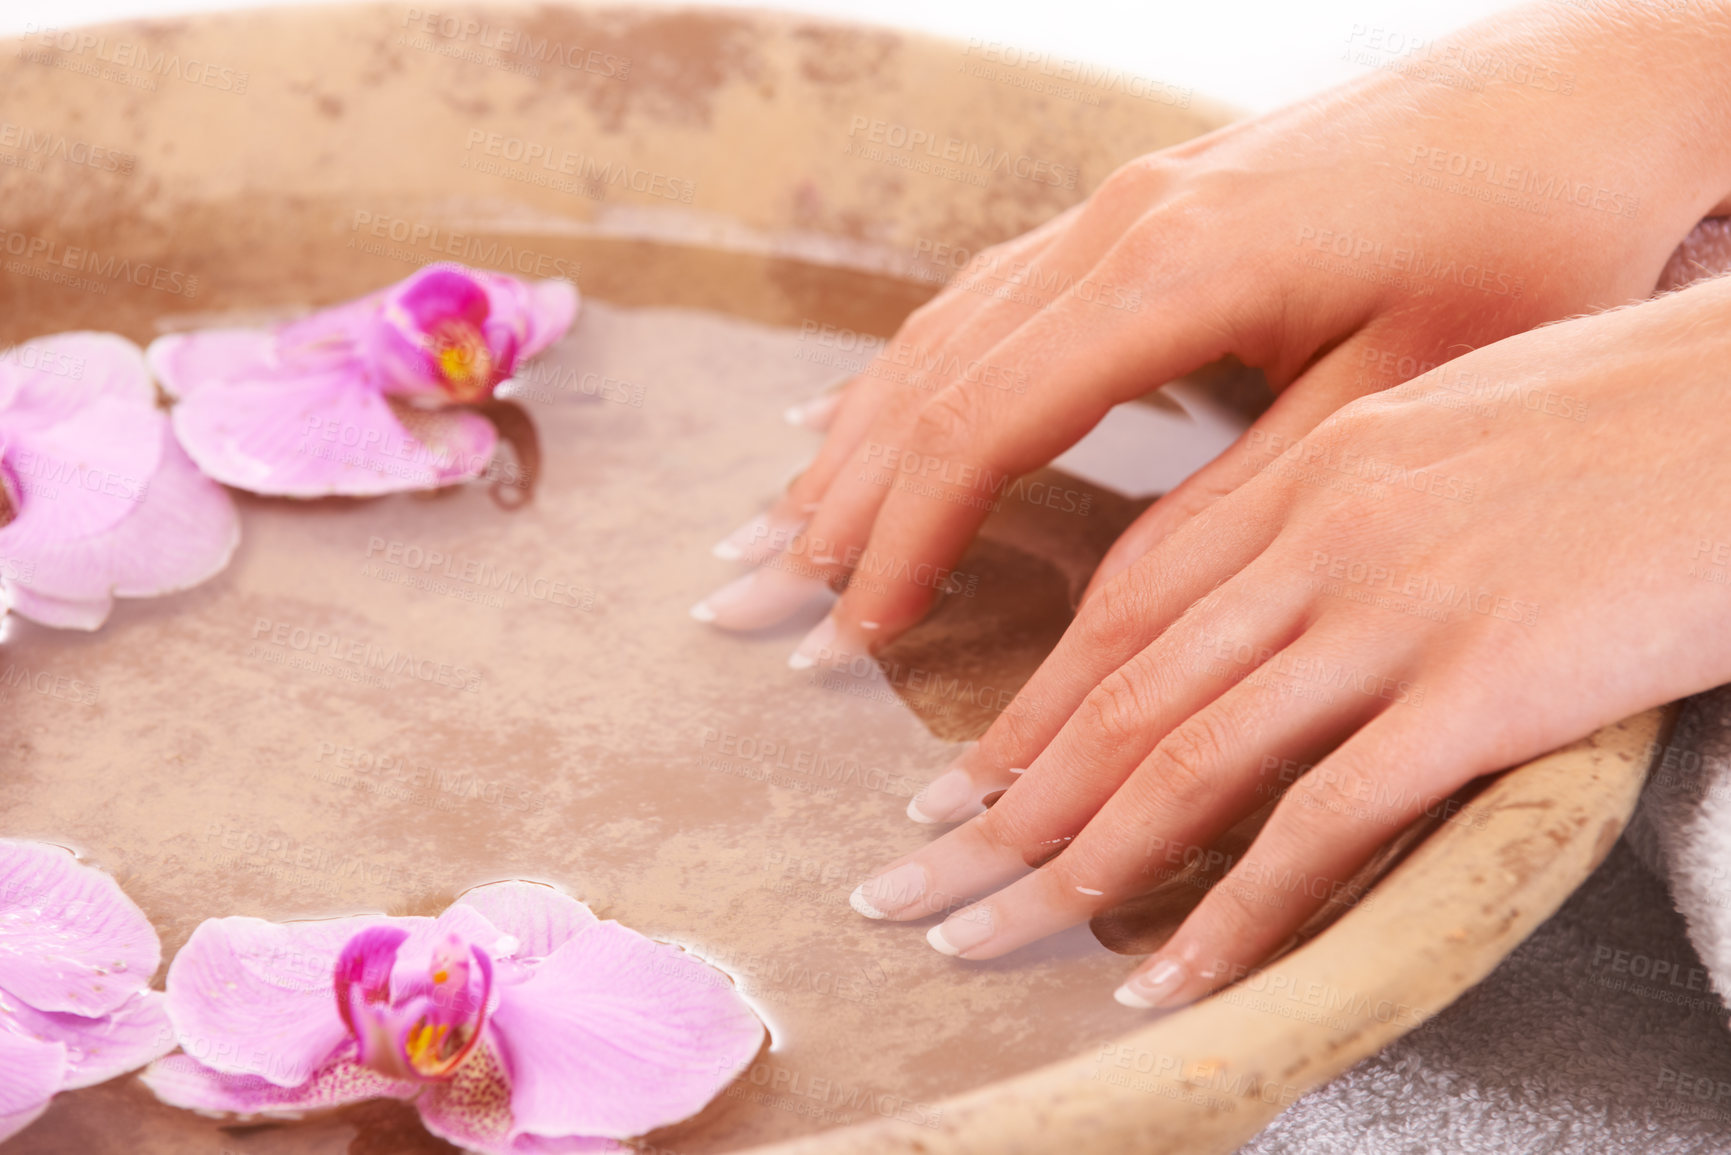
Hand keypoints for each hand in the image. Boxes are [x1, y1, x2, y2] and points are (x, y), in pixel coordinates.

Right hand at [691, 1, 1730, 652]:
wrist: (1601, 84)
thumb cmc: (1536, 239)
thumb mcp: (1404, 395)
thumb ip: (1246, 495)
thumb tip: (1111, 610)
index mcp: (1174, 269)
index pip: (980, 422)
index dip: (902, 539)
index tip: (852, 636)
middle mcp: (1120, 221)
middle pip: (930, 371)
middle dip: (841, 499)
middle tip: (761, 602)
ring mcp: (1128, 200)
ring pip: (947, 326)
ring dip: (863, 435)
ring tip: (787, 529)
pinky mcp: (1151, 202)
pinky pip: (994, 293)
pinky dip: (918, 372)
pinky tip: (878, 412)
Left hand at [848, 271, 1730, 1007]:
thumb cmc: (1635, 406)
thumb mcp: (1451, 425)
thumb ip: (1339, 508)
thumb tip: (1264, 598)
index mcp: (1309, 466)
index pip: (1124, 605)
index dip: (1030, 707)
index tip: (959, 782)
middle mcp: (1324, 532)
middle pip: (1121, 692)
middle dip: (1003, 805)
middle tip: (914, 886)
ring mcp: (1396, 606)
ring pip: (1191, 757)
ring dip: (1079, 864)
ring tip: (997, 936)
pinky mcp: (1482, 686)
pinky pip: (1324, 820)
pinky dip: (1236, 909)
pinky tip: (1174, 976)